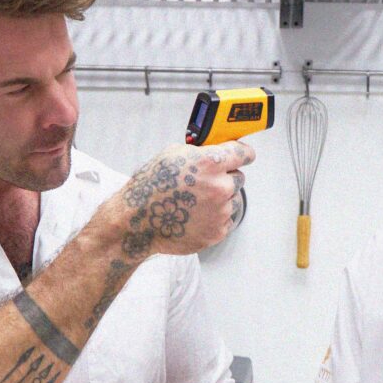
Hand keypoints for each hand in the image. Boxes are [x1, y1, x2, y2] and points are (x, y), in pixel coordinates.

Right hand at [108, 141, 255, 258]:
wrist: (138, 222)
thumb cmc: (150, 187)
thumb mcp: (172, 154)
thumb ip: (201, 151)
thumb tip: (218, 150)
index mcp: (210, 163)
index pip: (243, 154)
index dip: (243, 154)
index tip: (244, 155)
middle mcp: (219, 187)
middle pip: (238, 178)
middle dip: (225, 178)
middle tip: (204, 183)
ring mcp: (220, 211)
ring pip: (233, 200)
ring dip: (221, 199)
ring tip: (195, 201)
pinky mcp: (217, 231)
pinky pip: (226, 220)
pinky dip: (215, 217)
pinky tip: (195, 215)